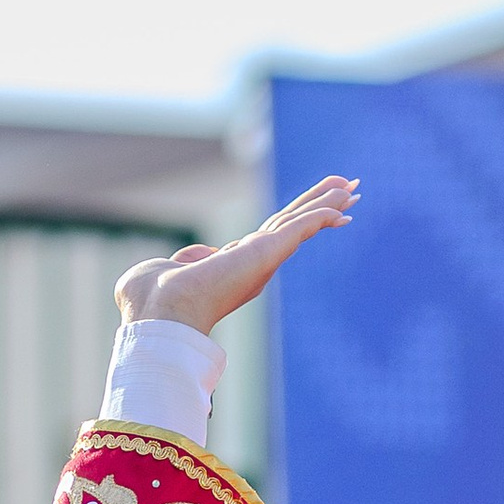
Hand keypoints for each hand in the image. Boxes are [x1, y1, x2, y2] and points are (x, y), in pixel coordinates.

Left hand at [117, 178, 357, 335]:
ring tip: (352, 189)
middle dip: (318, 208)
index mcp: (232, 267)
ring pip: (301, 223)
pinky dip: (324, 212)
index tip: (307, 214)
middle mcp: (253, 264)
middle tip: (347, 193)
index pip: (268, 238)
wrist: (159, 314)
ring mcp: (262, 258)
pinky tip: (343, 201)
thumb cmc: (151, 302)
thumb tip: (189, 259)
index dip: (289, 223)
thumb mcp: (164, 271)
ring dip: (327, 204)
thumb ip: (183, 261)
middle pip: (292, 227)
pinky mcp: (268, 251)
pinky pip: (303, 225)